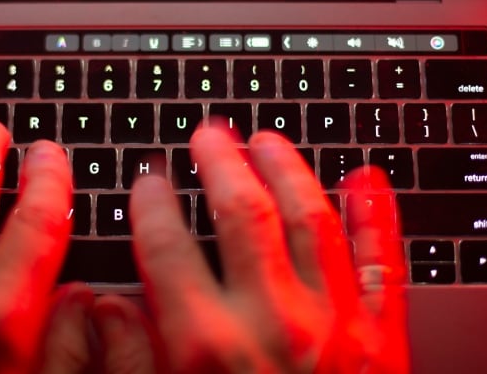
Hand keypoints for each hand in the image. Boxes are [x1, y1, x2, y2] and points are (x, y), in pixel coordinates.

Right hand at [127, 125, 408, 372]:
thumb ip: (131, 361)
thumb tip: (105, 308)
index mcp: (207, 348)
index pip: (169, 249)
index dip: (153, 204)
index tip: (150, 181)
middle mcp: (273, 325)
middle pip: (244, 214)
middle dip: (222, 163)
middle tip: (210, 135)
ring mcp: (334, 327)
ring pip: (312, 221)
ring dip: (287, 171)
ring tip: (268, 141)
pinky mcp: (382, 342)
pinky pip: (381, 265)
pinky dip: (376, 217)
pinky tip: (364, 182)